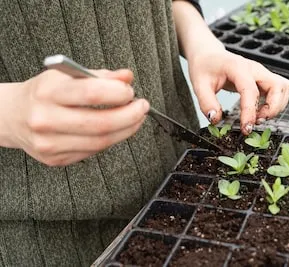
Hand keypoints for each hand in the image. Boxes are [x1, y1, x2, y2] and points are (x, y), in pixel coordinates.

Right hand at [0, 69, 148, 165]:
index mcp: (49, 92)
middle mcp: (46, 119)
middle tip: (142, 108)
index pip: (92, 93)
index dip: (119, 93)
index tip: (131, 91)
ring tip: (135, 119)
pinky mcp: (55, 159)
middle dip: (130, 116)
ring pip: (100, 142)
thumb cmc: (44, 93)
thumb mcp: (67, 75)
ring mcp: (49, 143)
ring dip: (126, 130)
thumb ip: (100, 75)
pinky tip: (115, 130)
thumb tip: (127, 77)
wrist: (12, 116)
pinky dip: (110, 140)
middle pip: (101, 124)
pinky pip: (93, 152)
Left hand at [188, 49, 288, 134]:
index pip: (250, 90)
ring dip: (276, 107)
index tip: (246, 128)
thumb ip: (207, 103)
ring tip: (259, 118)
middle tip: (257, 121)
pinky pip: (279, 91)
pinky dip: (275, 104)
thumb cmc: (204, 67)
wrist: (208, 55)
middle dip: (273, 109)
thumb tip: (216, 119)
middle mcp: (255, 68)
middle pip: (279, 86)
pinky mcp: (263, 79)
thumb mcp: (199, 85)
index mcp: (238, 67)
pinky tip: (260, 112)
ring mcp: (261, 73)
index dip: (250, 112)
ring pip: (283, 88)